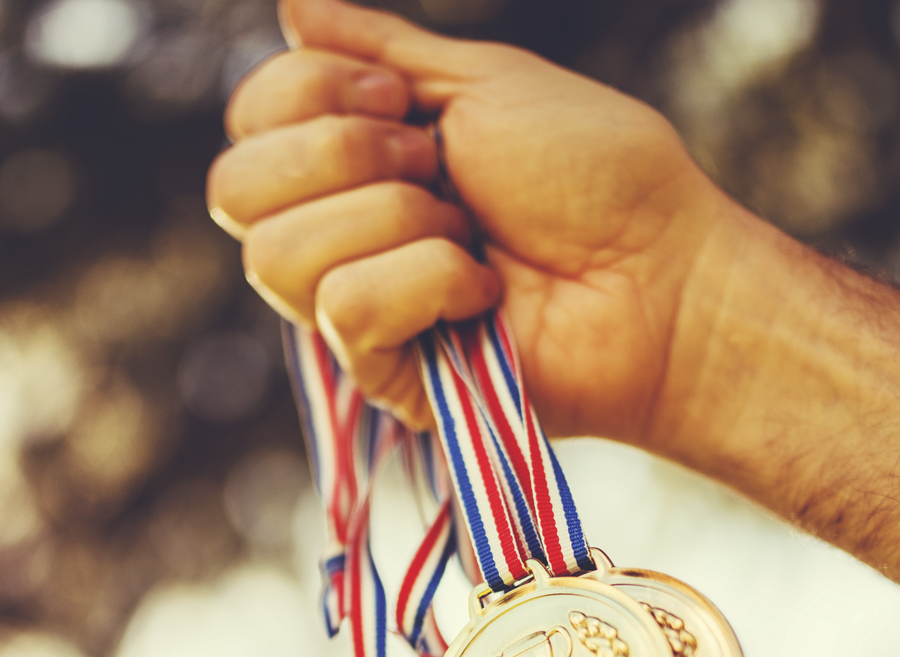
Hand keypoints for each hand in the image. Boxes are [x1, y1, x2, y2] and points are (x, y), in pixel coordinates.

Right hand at [207, 0, 741, 442]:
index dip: (307, 94)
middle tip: (436, 164)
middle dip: (342, 154)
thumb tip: (292, 6)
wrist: (664, 272)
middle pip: (234, 191)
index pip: (247, 125)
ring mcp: (357, 313)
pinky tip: (482, 293)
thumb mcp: (485, 82)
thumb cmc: (598, 178)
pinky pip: (346, 310)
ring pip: (277, 258)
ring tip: (469, 232)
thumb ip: (382, 49)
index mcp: (353, 163)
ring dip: (395, 221)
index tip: (404, 100)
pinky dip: (428, 282)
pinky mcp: (386, 377)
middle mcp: (338, 236)